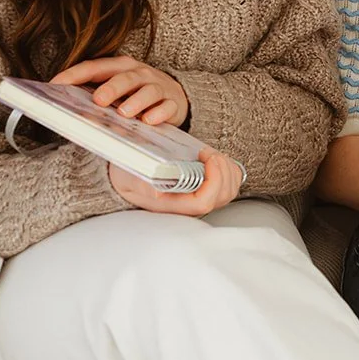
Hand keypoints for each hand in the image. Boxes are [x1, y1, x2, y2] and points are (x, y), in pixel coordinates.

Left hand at [53, 55, 189, 126]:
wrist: (174, 96)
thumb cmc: (136, 93)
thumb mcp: (117, 90)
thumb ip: (97, 96)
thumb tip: (67, 111)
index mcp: (120, 67)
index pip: (94, 68)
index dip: (74, 75)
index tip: (55, 85)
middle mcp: (140, 73)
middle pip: (126, 77)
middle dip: (111, 88)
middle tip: (99, 100)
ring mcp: (159, 86)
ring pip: (148, 90)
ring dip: (136, 101)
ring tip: (124, 113)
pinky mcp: (174, 102)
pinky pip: (168, 106)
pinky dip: (159, 113)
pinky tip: (149, 121)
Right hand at [109, 147, 243, 215]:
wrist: (128, 174)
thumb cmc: (129, 176)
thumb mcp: (129, 177)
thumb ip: (142, 184)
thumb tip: (157, 193)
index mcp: (174, 205)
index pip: (204, 202)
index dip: (214, 181)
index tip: (208, 159)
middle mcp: (190, 205)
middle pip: (222, 195)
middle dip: (222, 171)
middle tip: (208, 154)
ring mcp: (200, 198)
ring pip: (229, 190)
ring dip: (226, 169)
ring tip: (210, 155)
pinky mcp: (206, 189)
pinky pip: (230, 183)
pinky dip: (229, 169)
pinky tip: (215, 160)